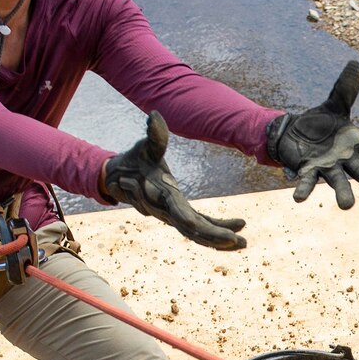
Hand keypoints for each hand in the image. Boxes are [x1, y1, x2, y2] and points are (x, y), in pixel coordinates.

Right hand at [101, 113, 247, 250]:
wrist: (115, 177)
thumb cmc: (133, 160)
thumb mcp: (143, 147)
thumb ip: (154, 135)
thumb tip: (154, 116)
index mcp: (164, 199)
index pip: (189, 221)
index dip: (210, 229)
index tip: (230, 234)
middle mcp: (168, 212)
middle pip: (196, 232)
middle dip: (219, 239)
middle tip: (244, 243)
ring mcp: (172, 215)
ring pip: (197, 233)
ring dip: (218, 239)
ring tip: (243, 243)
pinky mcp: (176, 212)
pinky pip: (197, 225)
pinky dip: (213, 228)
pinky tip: (232, 230)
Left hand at [266, 61, 358, 208]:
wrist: (293, 135)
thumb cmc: (321, 124)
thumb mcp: (334, 104)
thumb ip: (345, 89)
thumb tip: (354, 64)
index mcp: (356, 144)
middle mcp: (345, 159)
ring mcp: (326, 167)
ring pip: (337, 181)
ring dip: (342, 193)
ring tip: (347, 206)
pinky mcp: (307, 170)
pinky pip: (306, 181)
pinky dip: (303, 189)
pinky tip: (298, 198)